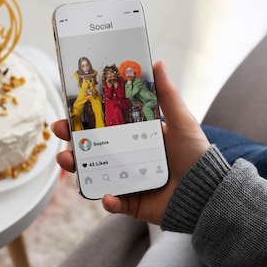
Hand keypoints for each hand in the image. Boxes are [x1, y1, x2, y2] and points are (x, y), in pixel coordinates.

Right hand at [52, 60, 209, 223]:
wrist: (207, 192)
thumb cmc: (195, 155)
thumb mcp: (182, 121)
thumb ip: (167, 95)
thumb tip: (158, 63)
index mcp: (133, 138)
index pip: (102, 126)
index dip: (83, 118)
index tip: (68, 110)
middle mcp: (125, 159)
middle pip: (91, 149)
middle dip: (71, 141)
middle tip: (59, 132)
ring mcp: (125, 181)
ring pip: (93, 174)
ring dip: (77, 168)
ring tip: (68, 161)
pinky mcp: (131, 203)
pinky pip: (114, 202)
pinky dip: (108, 200)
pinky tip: (108, 196)